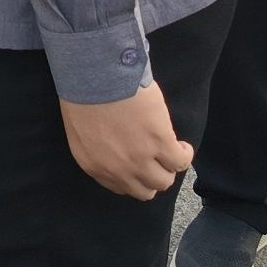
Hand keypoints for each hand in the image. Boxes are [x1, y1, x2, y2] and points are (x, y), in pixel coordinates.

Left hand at [59, 82, 193, 200]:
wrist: (97, 76)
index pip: (120, 187)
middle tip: (157, 160)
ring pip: (164, 181)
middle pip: (145, 190)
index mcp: (94, 165)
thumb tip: (115, 149)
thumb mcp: (82, 131)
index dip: (133, 177)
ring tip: (172, 152)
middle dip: (152, 177)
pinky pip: (180, 161)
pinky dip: (184, 154)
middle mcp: (118, 169)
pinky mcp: (160, 143)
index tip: (139, 165)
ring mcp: (140, 158)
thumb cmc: (85, 93)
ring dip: (169, 168)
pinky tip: (182, 145)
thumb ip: (97, 148)